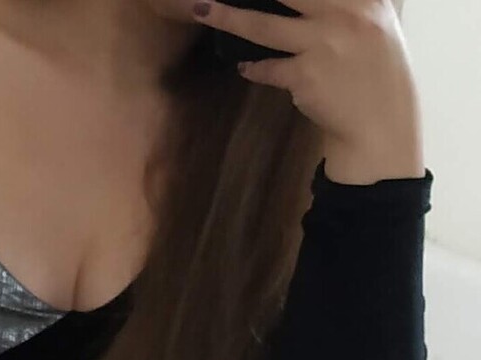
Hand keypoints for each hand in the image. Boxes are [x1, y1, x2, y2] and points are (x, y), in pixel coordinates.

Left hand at [193, 0, 422, 175]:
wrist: (379, 124)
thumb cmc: (376, 75)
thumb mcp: (376, 26)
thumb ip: (348, 6)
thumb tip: (309, 4)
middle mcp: (345, 13)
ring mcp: (323, 44)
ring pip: (263, 25)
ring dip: (228, 17)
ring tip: (203, 10)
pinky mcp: (305, 75)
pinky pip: (267, 68)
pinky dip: (253, 68)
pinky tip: (245, 67)